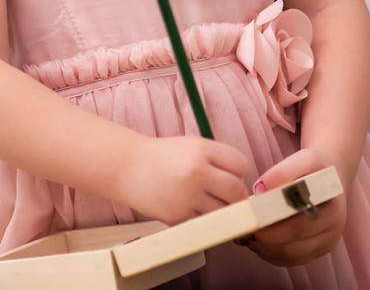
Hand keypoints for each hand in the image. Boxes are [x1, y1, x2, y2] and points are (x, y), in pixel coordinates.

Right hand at [111, 135, 254, 225]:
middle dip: (236, 197)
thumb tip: (243, 182)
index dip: (240, 173)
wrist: (126, 167)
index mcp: (203, 150)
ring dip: (222, 212)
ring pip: (222, 212)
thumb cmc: (163, 157)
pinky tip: (193, 211)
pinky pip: (203, 223)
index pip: (242, 165)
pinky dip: (203, 221)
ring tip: (210, 204)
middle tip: (229, 198)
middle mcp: (197, 171)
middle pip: (236, 191)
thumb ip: (218, 160)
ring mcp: (186, 196)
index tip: (233, 177)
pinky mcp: (176, 216)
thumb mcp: (193, 146)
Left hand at [242, 147, 348, 267]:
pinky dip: (267, 251)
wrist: (331, 175)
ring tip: (247, 231)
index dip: (271, 225)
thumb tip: (261, 189)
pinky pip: (286, 259)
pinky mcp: (314, 253)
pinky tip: (257, 236)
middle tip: (243, 227)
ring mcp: (323, 246)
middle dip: (264, 239)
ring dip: (263, 247)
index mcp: (333, 212)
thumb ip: (284, 171)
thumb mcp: (305, 158)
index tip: (251, 216)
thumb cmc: (316, 167)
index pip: (298, 227)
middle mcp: (333, 233)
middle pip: (291, 247)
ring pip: (286, 256)